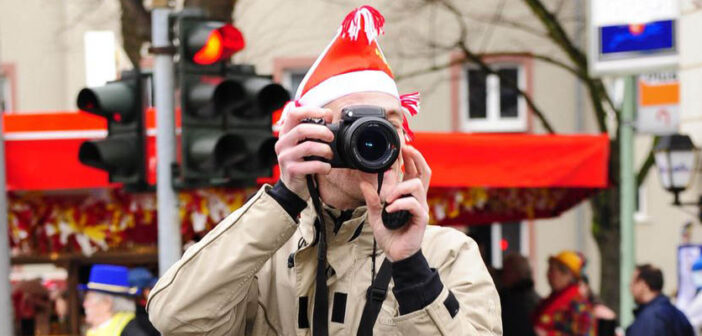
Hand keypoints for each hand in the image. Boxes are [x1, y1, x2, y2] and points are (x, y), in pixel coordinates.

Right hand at [275, 106, 334, 199]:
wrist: (293, 186)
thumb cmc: (302, 162)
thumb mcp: (303, 144)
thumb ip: (312, 132)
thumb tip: (329, 119)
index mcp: (286, 132)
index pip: (294, 113)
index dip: (312, 110)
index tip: (328, 116)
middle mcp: (282, 143)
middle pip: (301, 129)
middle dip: (321, 131)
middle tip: (331, 137)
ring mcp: (285, 157)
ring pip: (308, 147)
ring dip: (325, 149)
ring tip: (329, 154)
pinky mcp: (291, 170)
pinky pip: (311, 165)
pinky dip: (324, 166)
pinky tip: (326, 168)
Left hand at [360, 145, 430, 261]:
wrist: (395, 254)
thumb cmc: (389, 234)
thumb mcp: (375, 214)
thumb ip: (372, 198)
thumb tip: (364, 182)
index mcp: (408, 195)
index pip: (413, 172)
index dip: (411, 158)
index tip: (403, 147)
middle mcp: (417, 199)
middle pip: (424, 172)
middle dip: (416, 158)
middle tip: (407, 149)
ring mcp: (421, 208)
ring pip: (417, 186)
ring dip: (400, 188)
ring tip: (388, 198)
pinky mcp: (421, 219)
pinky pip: (414, 204)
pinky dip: (400, 203)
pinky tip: (389, 209)